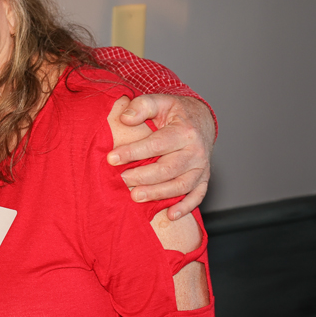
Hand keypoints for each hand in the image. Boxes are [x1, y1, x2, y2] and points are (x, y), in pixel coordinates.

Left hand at [107, 95, 214, 219]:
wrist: (200, 119)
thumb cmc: (174, 112)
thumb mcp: (159, 101)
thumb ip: (142, 106)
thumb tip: (125, 119)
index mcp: (184, 131)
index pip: (157, 144)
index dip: (133, 152)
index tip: (112, 158)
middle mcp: (196, 151)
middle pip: (169, 168)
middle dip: (144, 176)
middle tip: (122, 180)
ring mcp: (201, 167)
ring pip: (181, 185)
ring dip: (158, 193)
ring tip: (136, 196)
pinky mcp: (203, 179)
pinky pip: (197, 196)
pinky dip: (185, 207)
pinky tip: (170, 215)